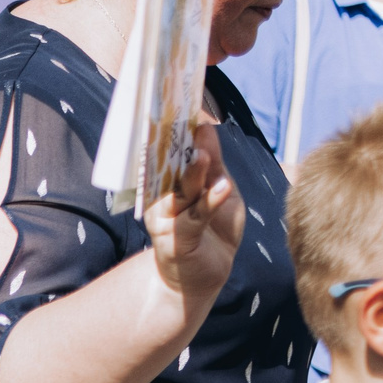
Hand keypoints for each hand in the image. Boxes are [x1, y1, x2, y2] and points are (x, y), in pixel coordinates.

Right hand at [146, 121, 245, 309]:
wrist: (200, 278)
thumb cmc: (210, 232)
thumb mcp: (218, 191)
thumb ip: (213, 164)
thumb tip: (206, 127)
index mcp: (169, 183)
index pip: (171, 152)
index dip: (175, 130)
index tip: (184, 104)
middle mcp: (162, 199)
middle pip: (170, 169)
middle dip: (176, 146)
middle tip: (188, 122)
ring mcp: (167, 220)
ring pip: (180, 192)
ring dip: (192, 173)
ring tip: (202, 154)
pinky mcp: (177, 241)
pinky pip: (194, 219)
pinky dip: (208, 203)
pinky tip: (220, 188)